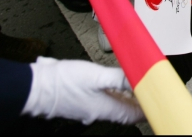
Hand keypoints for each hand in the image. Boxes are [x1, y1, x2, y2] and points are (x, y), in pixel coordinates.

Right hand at [22, 57, 144, 124]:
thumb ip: (119, 77)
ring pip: (113, 104)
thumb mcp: (96, 76)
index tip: (156, 104)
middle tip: (149, 94)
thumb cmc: (63, 84)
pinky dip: (109, 92)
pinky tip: (110, 82)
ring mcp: (88, 107)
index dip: (146, 109)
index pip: (133, 115)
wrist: (35, 87)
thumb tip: (138, 77)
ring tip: (134, 87)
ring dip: (124, 96)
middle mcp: (98, 111)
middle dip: (137, 102)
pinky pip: (100, 98)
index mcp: (105, 109)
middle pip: (124, 110)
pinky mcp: (79, 100)